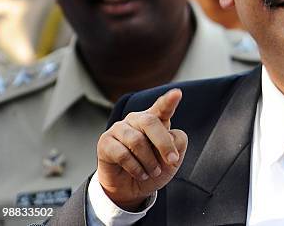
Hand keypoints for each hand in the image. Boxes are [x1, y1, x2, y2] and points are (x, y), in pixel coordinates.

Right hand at [96, 89, 187, 210]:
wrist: (132, 189)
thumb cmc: (154, 168)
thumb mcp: (172, 159)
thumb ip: (177, 143)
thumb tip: (170, 136)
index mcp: (155, 119)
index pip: (162, 107)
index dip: (169, 101)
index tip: (178, 93)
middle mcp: (136, 120)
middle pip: (150, 122)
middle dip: (164, 143)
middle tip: (172, 160)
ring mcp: (119, 129)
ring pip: (137, 141)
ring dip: (149, 161)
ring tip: (153, 171)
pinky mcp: (105, 142)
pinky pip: (123, 154)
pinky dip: (136, 168)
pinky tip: (140, 174)